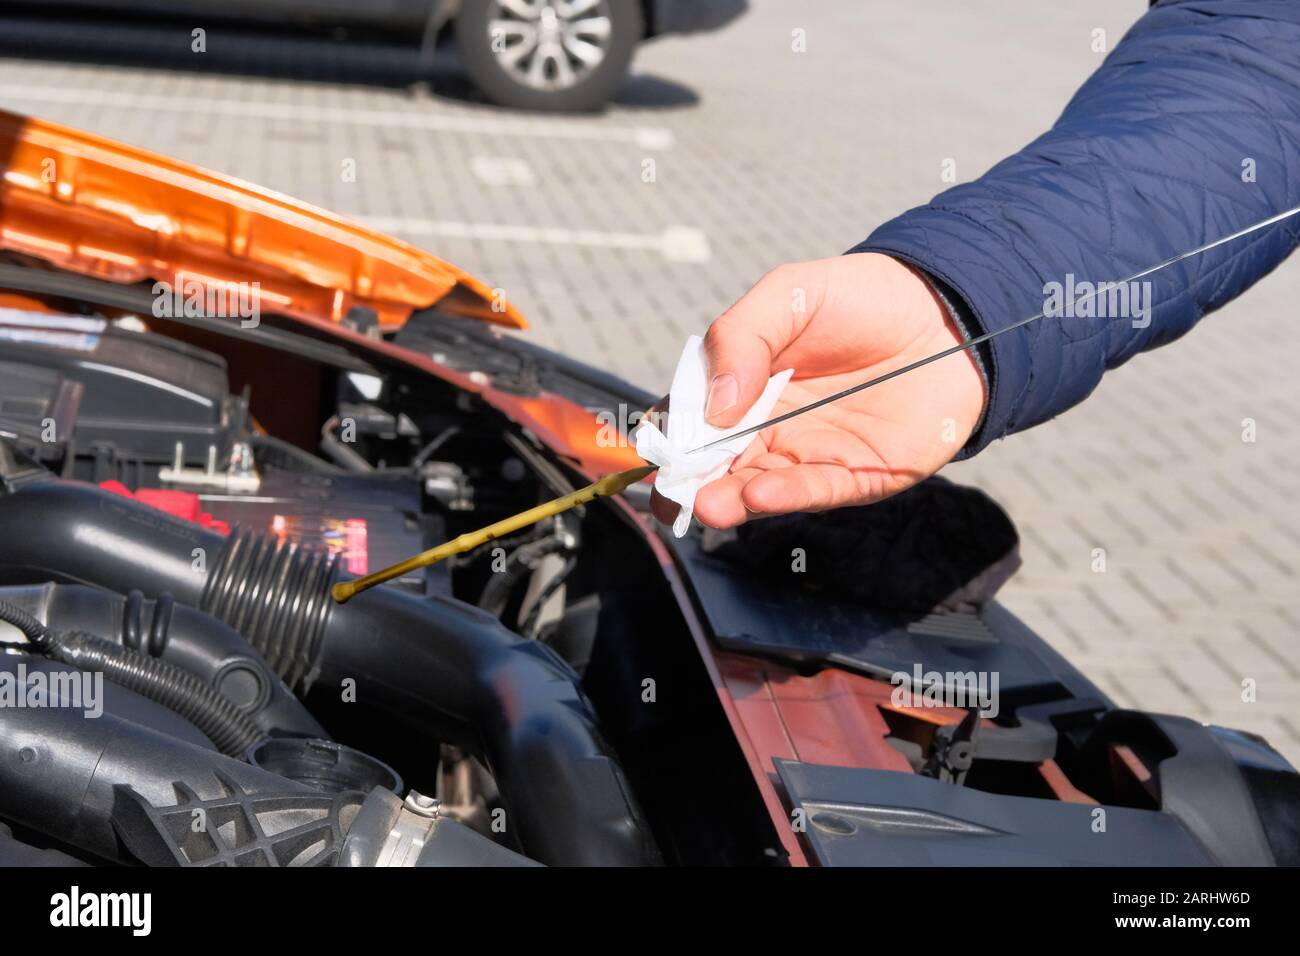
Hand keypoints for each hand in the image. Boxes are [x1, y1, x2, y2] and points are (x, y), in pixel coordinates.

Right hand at [650, 253, 986, 528]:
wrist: (945, 311)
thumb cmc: (861, 299)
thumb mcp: (788, 296)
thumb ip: (740, 337)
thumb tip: (712, 404)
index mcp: (742, 388)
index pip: (689, 419)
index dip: (667, 434)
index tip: (650, 445)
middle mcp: (768, 429)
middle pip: (714, 464)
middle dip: (687, 483)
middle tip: (667, 493)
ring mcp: (808, 456)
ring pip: (755, 486)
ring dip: (728, 499)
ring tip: (708, 503)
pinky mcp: (854, 477)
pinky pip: (813, 491)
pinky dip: (783, 496)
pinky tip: (758, 493)